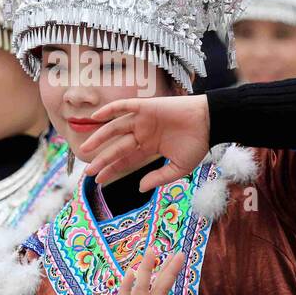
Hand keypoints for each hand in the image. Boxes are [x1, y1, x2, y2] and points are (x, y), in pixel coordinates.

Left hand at [78, 94, 209, 189]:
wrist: (210, 122)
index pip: (126, 160)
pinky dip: (109, 110)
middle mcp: (144, 134)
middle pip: (117, 147)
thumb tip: (140, 188)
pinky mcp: (146, 106)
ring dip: (99, 137)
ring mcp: (143, 119)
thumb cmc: (198, 144)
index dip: (112, 170)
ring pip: (115, 128)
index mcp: (150, 148)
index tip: (98, 181)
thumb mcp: (178, 168)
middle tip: (88, 171)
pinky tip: (96, 118)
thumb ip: (159, 178)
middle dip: (102, 159)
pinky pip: (123, 106)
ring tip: (85, 149)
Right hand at [92, 249, 211, 294]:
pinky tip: (130, 275)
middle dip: (163, 268)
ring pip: (140, 289)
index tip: (179, 258)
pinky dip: (126, 289)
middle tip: (172, 250)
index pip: (164, 292)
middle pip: (155, 286)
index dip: (171, 275)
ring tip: (151, 252)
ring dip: (145, 271)